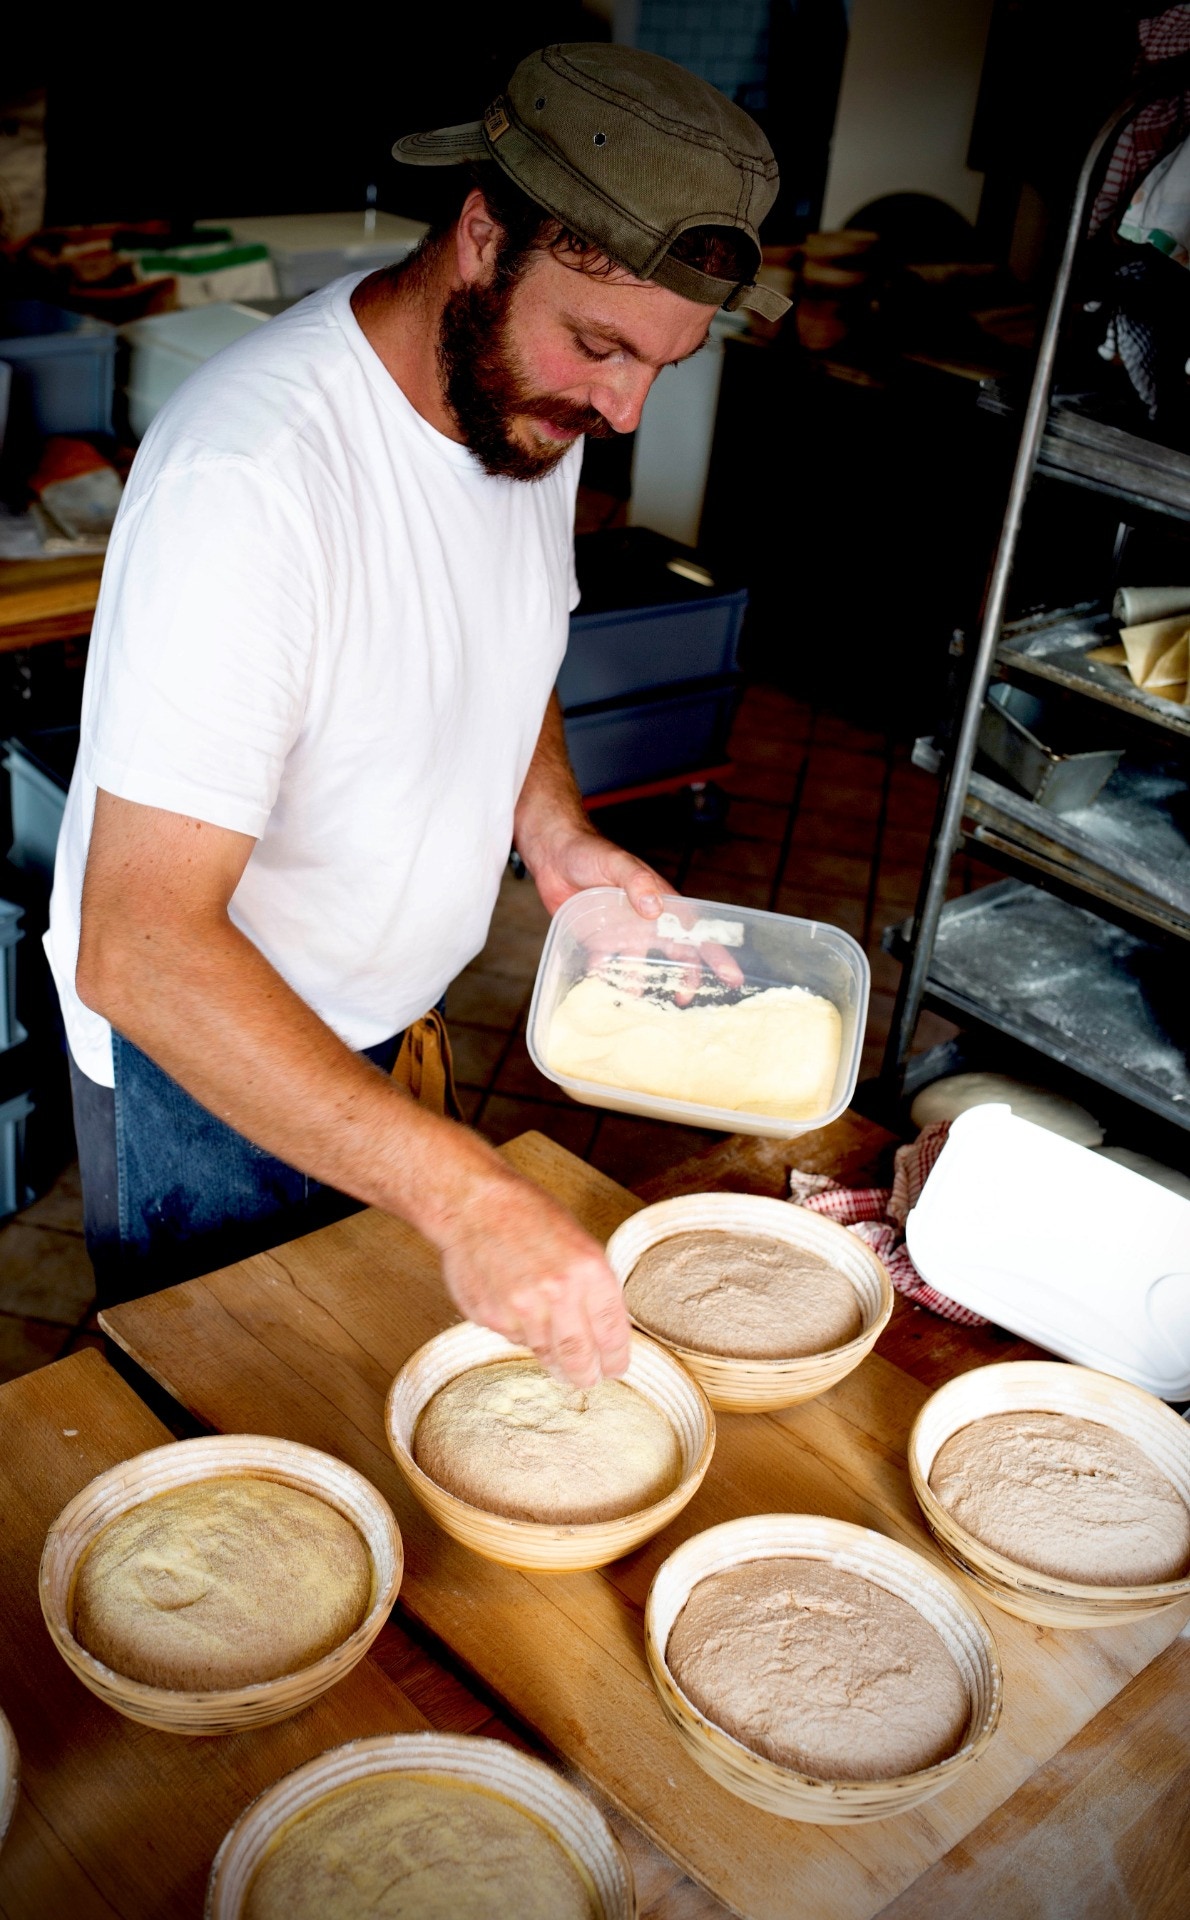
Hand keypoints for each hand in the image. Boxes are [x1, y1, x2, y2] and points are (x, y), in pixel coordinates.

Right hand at [440, 1169, 631, 1385]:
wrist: (473, 1204)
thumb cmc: (528, 1215)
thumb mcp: (578, 1242)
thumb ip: (592, 1287)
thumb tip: (605, 1332)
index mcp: (589, 1270)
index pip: (611, 1332)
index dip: (615, 1358)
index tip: (615, 1369)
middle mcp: (558, 1292)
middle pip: (578, 1356)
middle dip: (586, 1375)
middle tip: (587, 1380)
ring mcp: (521, 1308)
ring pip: (545, 1352)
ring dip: (552, 1356)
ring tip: (552, 1349)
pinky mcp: (491, 1317)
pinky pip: (514, 1338)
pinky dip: (520, 1332)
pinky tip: (514, 1306)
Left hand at [526, 823, 743, 1004]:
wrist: (552, 853)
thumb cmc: (588, 851)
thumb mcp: (616, 862)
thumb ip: (636, 882)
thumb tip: (655, 908)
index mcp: (660, 902)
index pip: (695, 931)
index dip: (715, 954)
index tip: (731, 977)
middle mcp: (646, 921)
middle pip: (675, 954)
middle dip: (686, 978)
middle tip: (685, 1000)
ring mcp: (622, 932)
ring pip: (641, 965)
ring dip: (642, 985)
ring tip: (639, 1005)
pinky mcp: (598, 940)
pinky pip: (608, 966)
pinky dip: (607, 980)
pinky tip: (601, 991)